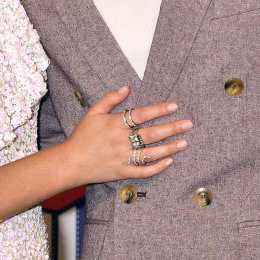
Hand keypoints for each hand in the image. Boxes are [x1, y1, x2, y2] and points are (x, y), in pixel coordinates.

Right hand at [62, 86, 191, 184]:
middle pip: (151, 134)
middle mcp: (121, 141)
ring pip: (151, 153)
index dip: (158, 109)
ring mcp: (123, 158)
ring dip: (169, 148)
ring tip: (185, 142)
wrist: (70, 162)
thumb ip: (110, 98)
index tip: (174, 106)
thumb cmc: (82, 136)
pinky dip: (157, 167)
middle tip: (188, 124)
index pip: (141, 114)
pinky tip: (169, 161)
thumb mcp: (93, 113)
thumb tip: (127, 87)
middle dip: (171, 128)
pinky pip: (143, 171)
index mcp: (114, 124)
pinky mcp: (122, 172)